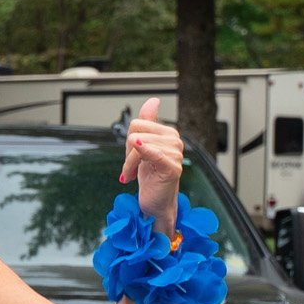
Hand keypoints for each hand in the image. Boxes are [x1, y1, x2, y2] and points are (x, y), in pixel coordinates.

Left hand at [120, 97, 185, 225]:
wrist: (155, 203)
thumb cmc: (150, 176)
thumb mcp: (144, 147)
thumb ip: (147, 123)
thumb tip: (153, 100)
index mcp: (168, 133)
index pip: (137, 124)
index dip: (129, 142)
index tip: (133, 157)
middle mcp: (175, 140)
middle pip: (135, 132)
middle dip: (128, 153)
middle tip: (133, 168)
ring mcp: (175, 153)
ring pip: (136, 145)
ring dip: (129, 165)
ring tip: (134, 175)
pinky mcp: (172, 167)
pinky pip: (154, 153)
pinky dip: (143, 153)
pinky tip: (138, 162)